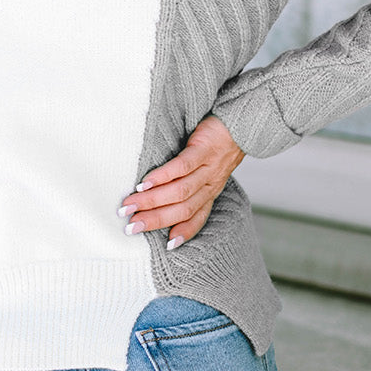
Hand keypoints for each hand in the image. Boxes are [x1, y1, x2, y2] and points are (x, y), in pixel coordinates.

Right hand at [118, 115, 244, 248]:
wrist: (240, 123)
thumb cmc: (218, 147)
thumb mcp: (209, 172)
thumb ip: (190, 186)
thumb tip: (160, 200)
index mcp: (210, 193)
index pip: (197, 218)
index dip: (184, 233)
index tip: (166, 247)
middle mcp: (210, 185)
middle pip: (182, 209)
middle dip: (154, 220)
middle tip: (130, 226)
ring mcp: (208, 168)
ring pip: (179, 191)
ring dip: (152, 201)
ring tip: (130, 205)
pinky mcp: (204, 149)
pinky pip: (182, 167)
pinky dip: (162, 177)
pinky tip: (145, 183)